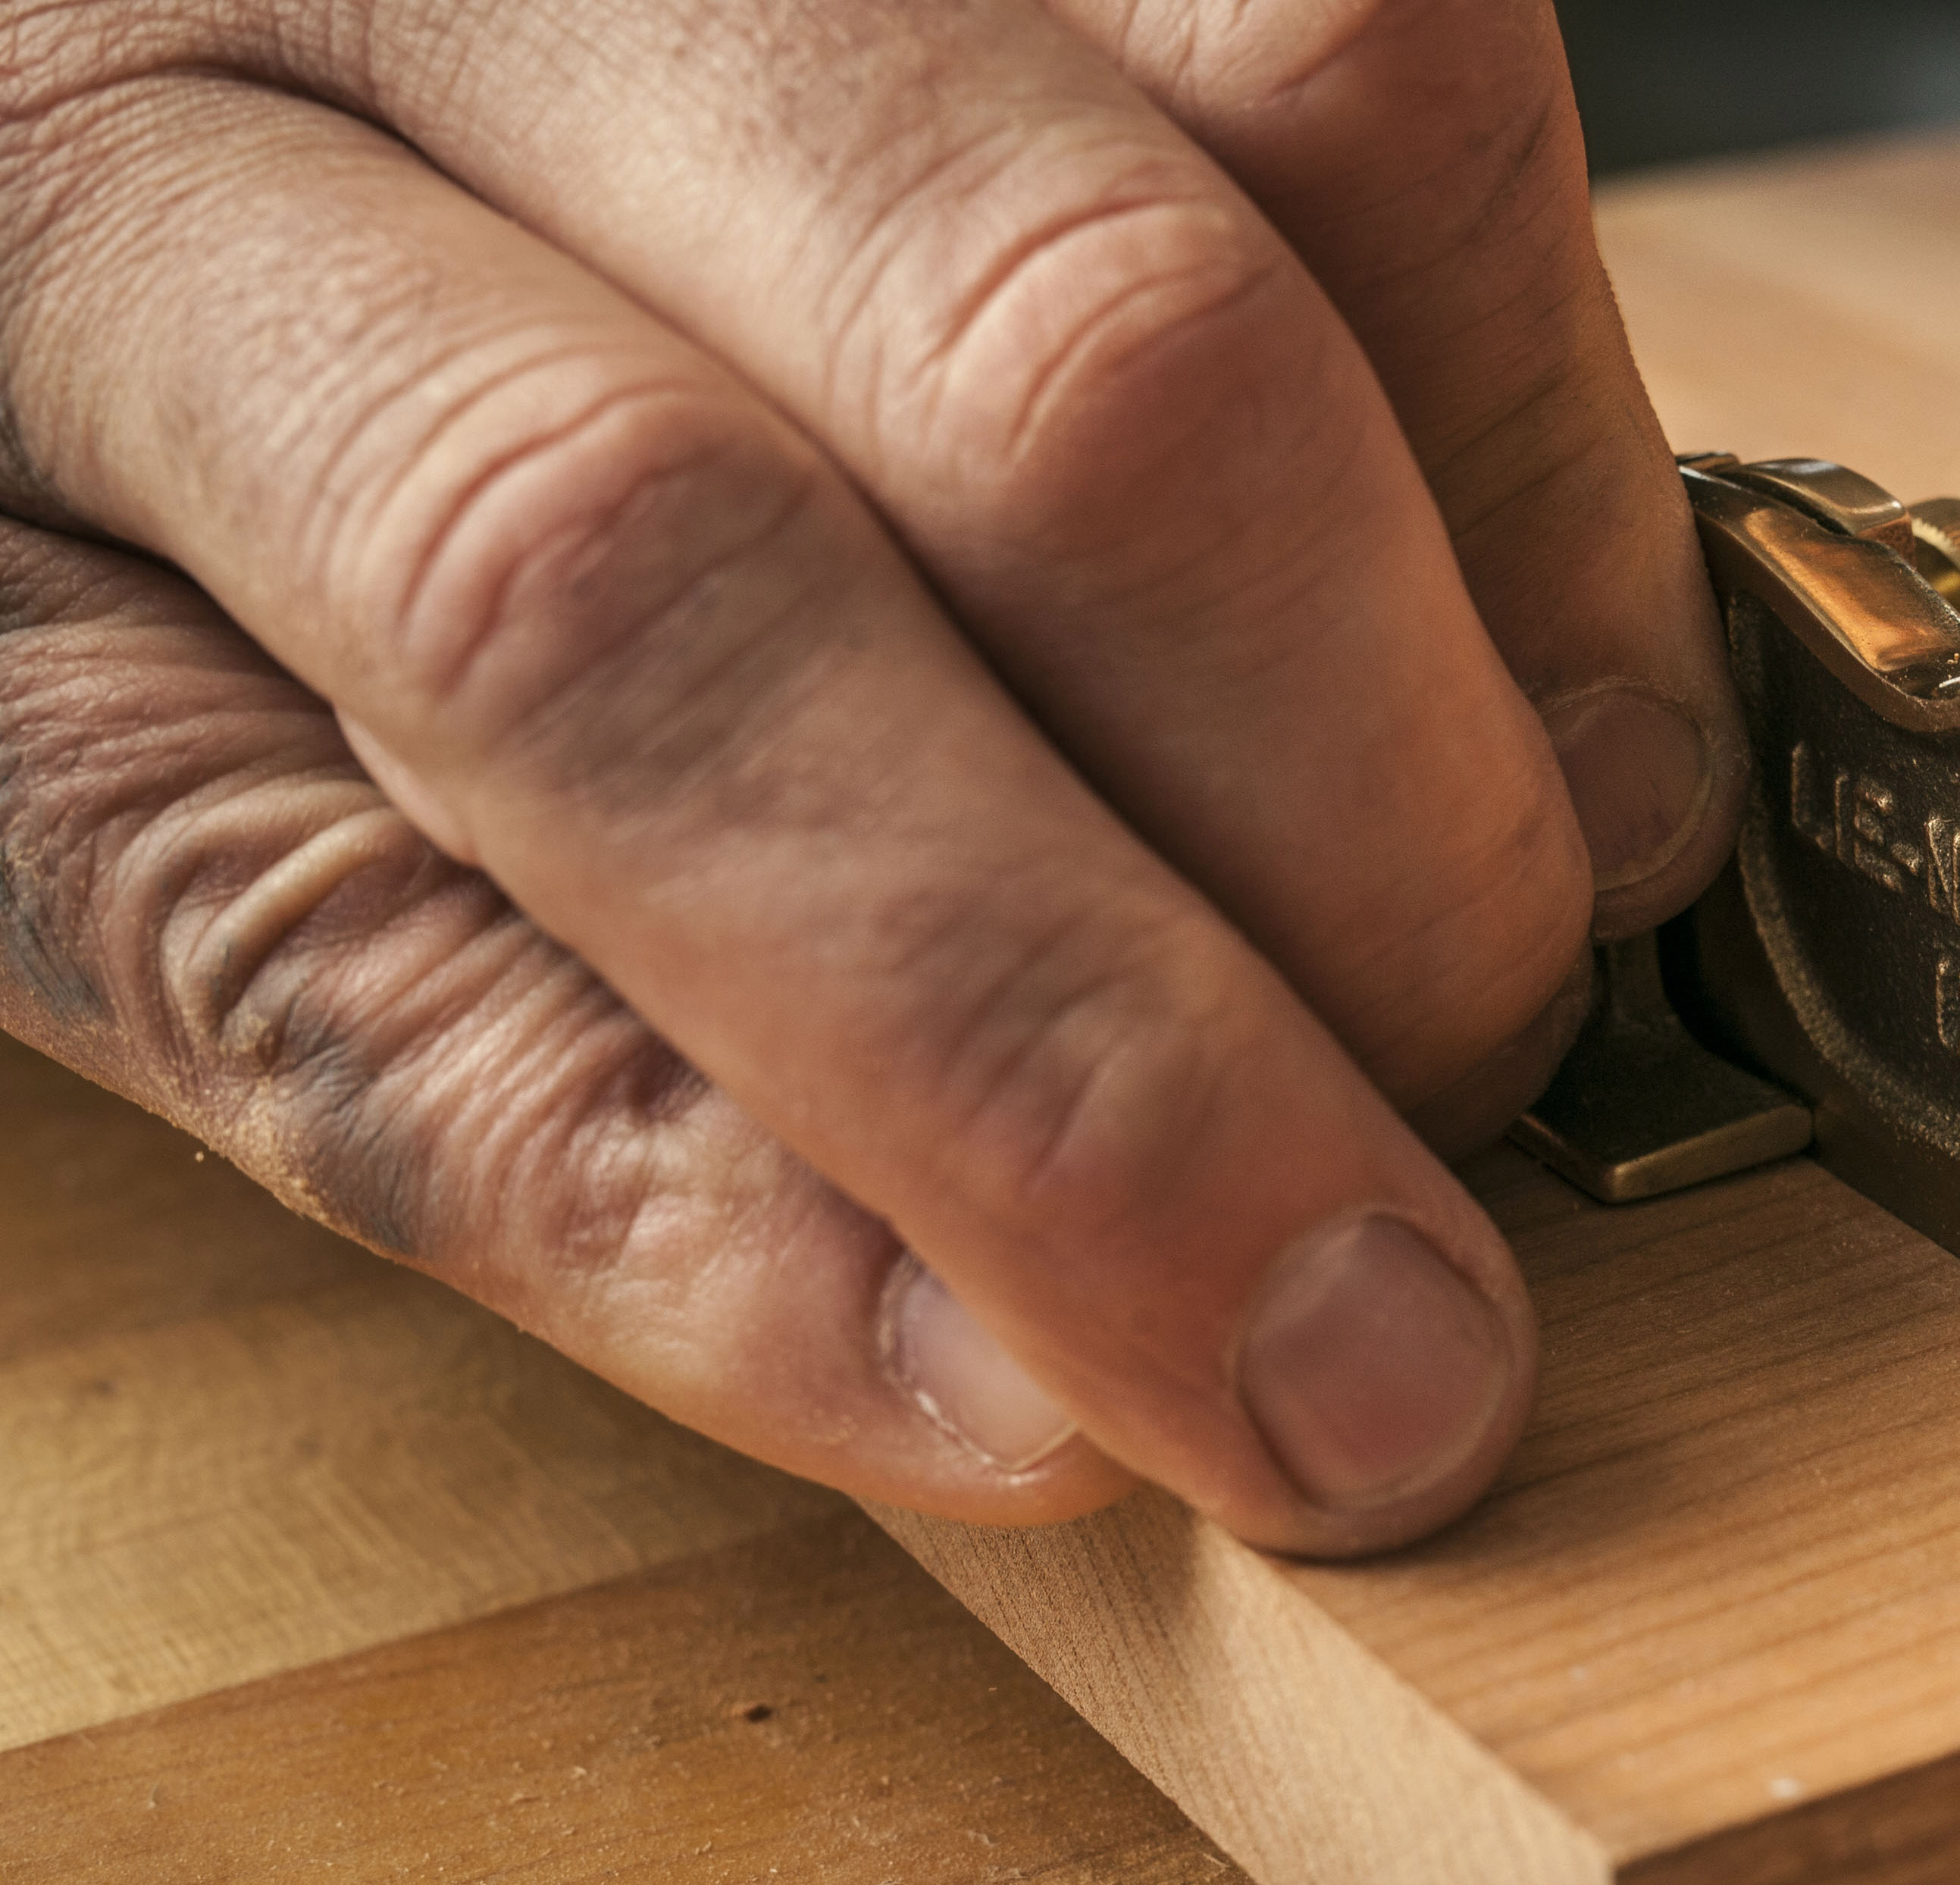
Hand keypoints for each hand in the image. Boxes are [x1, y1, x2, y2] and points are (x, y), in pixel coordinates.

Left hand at [0, 0, 1738, 1555]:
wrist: (92, 123)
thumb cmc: (71, 516)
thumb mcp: (82, 815)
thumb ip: (480, 1084)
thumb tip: (1033, 1388)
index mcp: (71, 222)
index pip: (605, 604)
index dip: (1035, 1047)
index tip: (1308, 1393)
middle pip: (1071, 357)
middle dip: (1369, 860)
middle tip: (1436, 1152)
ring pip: (1328, 111)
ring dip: (1507, 610)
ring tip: (1506, 865)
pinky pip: (1415, 43)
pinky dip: (1532, 399)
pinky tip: (1473, 616)